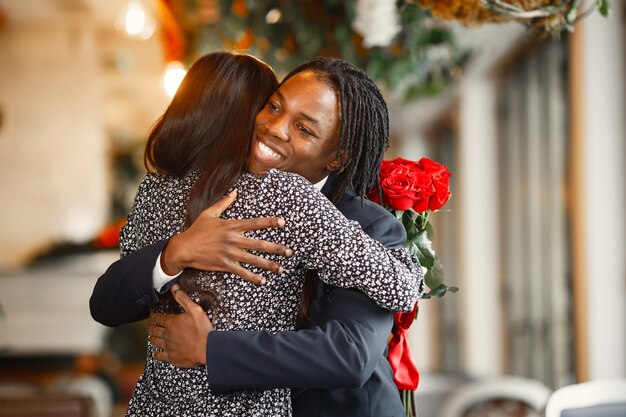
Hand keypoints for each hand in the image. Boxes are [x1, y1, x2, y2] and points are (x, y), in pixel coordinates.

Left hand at [149, 284, 211, 366]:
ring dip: (152, 338)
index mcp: (171, 322)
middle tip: (151, 326)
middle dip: (152, 327)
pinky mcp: (172, 357)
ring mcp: (168, 346)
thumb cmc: (202, 329)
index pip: (157, 318)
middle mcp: (167, 334)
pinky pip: (160, 356)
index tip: (152, 316)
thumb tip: (174, 288)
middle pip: (154, 330)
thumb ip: (183, 298)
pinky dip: (156, 354)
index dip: (153, 316)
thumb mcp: (195, 310)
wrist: (206, 348)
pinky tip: (156, 353)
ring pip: (155, 342)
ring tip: (152, 337)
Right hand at [162, 190, 292, 284]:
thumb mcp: (209, 213)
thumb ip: (224, 203)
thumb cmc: (197, 230)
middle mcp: (233, 239)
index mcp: (231, 225)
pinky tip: (263, 280)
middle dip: (277, 248)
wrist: (184, 248)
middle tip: (291, 252)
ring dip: (270, 265)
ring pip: (254, 260)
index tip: (283, 222)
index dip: (270, 222)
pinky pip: (242, 272)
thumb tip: (235, 191)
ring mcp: (230, 253)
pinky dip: (253, 277)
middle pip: (260, 244)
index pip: (255, 223)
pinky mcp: (225, 264)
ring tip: (282, 268)